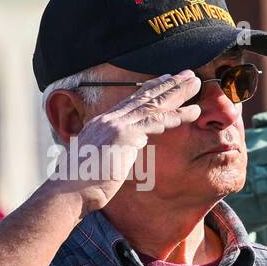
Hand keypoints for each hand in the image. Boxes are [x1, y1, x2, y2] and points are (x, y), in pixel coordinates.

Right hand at [48, 71, 202, 216]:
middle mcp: (109, 119)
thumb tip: (118, 155)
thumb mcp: (97, 161)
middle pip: (145, 96)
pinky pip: (156, 122)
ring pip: (154, 104)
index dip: (151, 88)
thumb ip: (110, 152)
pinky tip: (194, 112)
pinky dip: (177, 116)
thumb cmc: (83, 185)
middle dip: (169, 83)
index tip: (167, 78)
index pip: (131, 101)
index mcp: (102, 123)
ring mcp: (117, 126)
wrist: (71, 191)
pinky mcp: (125, 136)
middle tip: (189, 74)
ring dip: (178, 92)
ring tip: (196, 83)